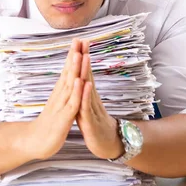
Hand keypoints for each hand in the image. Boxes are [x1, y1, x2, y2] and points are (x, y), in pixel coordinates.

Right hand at [29, 39, 83, 160]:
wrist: (35, 141)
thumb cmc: (49, 123)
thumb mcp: (58, 103)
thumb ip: (63, 90)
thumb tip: (68, 77)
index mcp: (60, 91)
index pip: (67, 69)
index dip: (73, 54)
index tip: (78, 40)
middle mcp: (60, 94)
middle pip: (68, 72)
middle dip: (74, 55)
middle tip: (78, 39)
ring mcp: (62, 105)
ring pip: (70, 84)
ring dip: (75, 69)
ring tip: (79, 54)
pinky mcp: (64, 117)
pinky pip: (72, 104)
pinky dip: (77, 92)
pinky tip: (81, 83)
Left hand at [75, 39, 124, 159]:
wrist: (107, 145)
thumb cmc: (95, 124)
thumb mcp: (86, 105)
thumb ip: (83, 91)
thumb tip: (79, 76)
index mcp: (87, 93)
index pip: (83, 71)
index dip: (81, 56)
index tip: (79, 40)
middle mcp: (90, 97)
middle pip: (86, 73)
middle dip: (84, 56)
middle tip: (83, 40)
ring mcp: (91, 107)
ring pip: (87, 86)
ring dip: (86, 71)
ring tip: (85, 56)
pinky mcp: (90, 120)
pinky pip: (87, 106)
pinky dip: (85, 95)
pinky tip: (86, 85)